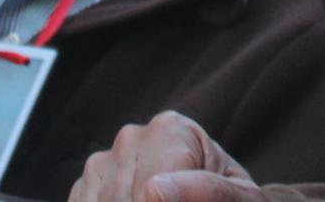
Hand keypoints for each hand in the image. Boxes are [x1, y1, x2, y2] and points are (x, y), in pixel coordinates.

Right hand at [68, 112, 264, 201]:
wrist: (218, 198)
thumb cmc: (230, 200)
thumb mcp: (238, 197)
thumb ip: (206, 190)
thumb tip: (155, 190)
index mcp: (170, 129)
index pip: (153, 188)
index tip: (185, 200)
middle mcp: (130, 137)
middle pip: (123, 199)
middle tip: (173, 199)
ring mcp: (102, 160)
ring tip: (158, 199)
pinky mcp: (86, 185)